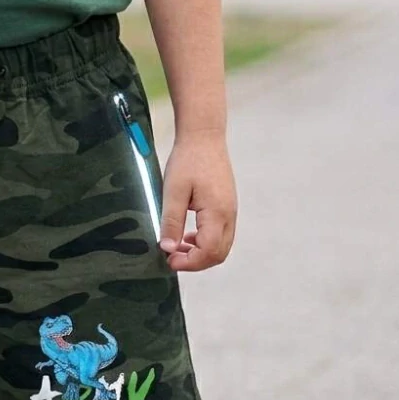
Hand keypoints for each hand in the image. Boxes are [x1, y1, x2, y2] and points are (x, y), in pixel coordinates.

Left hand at [158, 131, 236, 271]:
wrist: (204, 137)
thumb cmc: (188, 161)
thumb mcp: (173, 192)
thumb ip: (171, 222)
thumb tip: (168, 248)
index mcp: (217, 212)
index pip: (208, 252)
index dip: (188, 263)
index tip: (169, 260)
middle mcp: (229, 215)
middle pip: (218, 254)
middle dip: (195, 262)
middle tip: (172, 258)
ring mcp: (230, 211)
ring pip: (221, 247)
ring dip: (200, 253)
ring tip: (177, 247)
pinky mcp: (227, 207)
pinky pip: (221, 235)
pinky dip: (205, 242)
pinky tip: (187, 236)